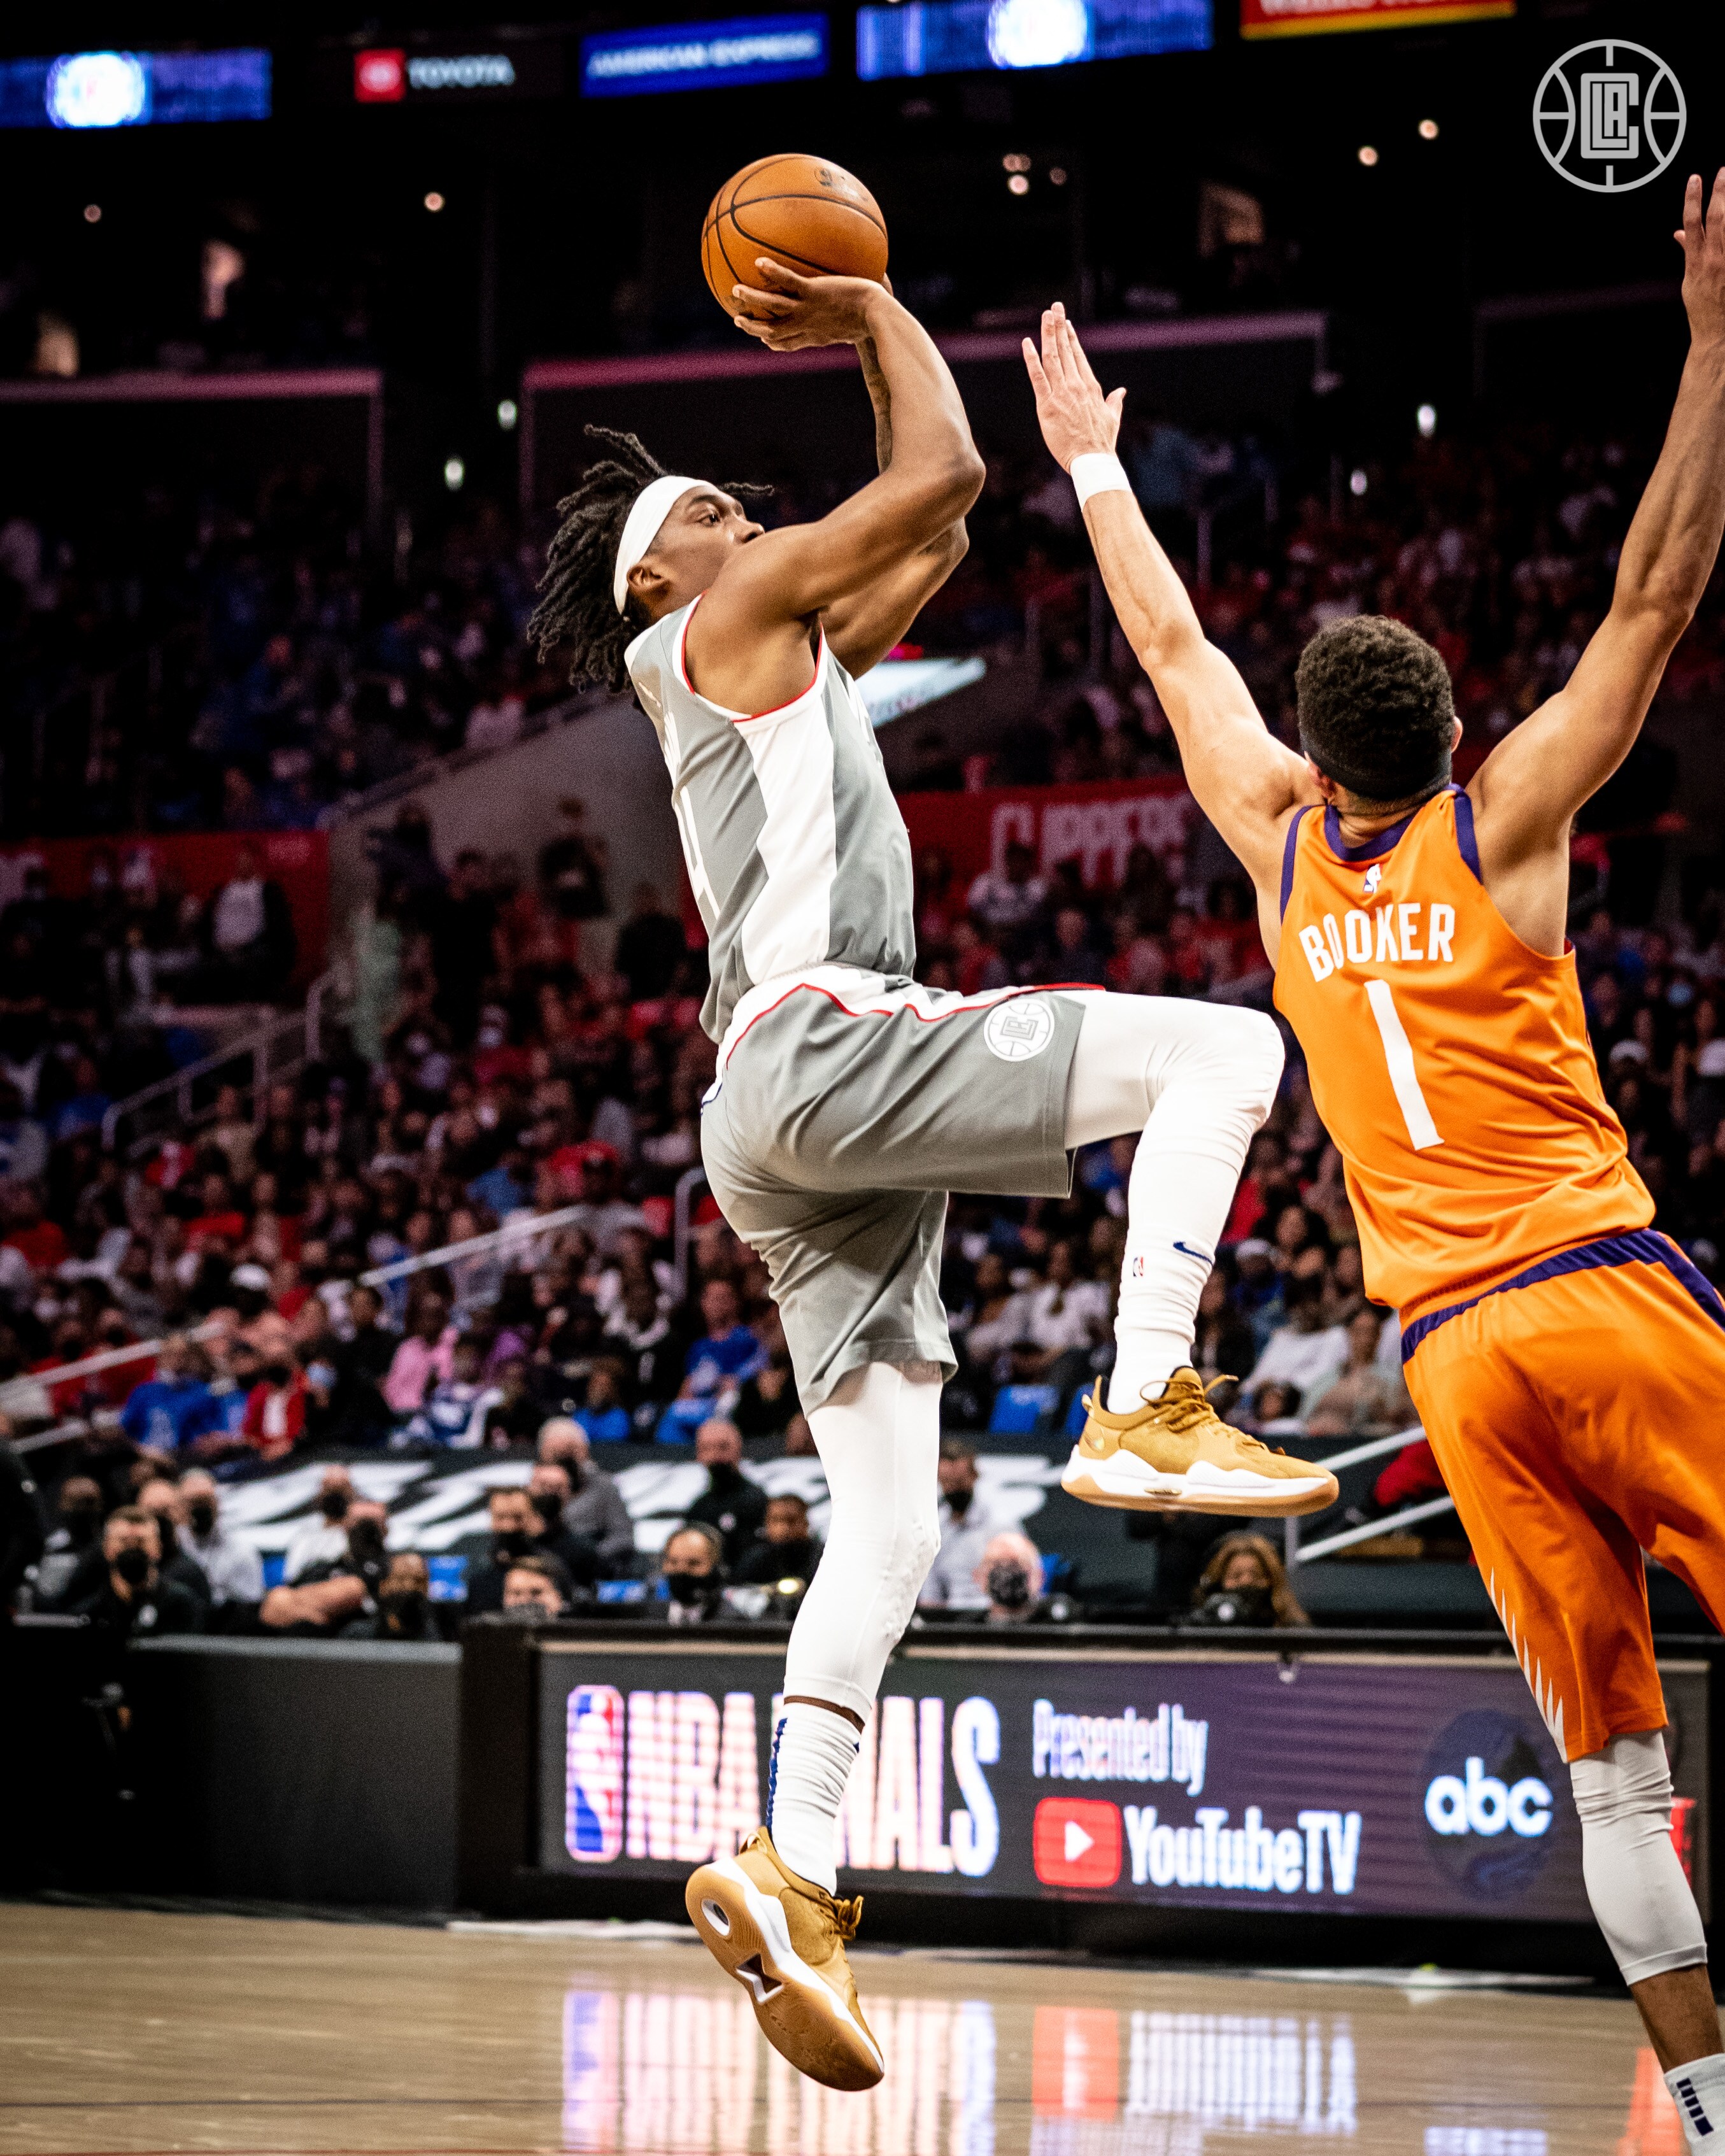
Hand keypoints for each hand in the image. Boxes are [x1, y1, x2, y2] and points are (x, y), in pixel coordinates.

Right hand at [732, 258, 888, 350]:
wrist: (880, 318)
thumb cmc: (877, 322)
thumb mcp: (862, 327)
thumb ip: (855, 320)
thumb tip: (866, 307)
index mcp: (815, 336)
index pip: (787, 344)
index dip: (773, 343)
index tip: (763, 340)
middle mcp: (806, 326)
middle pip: (771, 332)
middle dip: (752, 327)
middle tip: (738, 319)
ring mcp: (808, 310)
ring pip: (771, 308)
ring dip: (752, 299)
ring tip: (735, 291)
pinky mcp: (814, 293)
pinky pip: (787, 282)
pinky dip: (773, 273)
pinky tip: (759, 261)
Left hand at [1022, 303, 1125, 471]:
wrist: (1093, 460)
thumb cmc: (1101, 443)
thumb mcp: (1112, 418)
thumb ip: (1114, 402)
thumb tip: (1121, 391)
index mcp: (1091, 387)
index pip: (1079, 357)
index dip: (1071, 338)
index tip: (1066, 323)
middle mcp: (1076, 386)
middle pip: (1066, 350)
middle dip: (1059, 327)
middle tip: (1054, 307)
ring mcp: (1062, 394)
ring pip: (1053, 358)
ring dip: (1048, 334)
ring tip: (1045, 315)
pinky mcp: (1047, 405)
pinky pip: (1038, 377)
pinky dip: (1031, 359)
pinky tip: (1027, 343)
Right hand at [1678, 170, 1724, 350]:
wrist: (1716, 333)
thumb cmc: (1703, 309)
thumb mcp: (1689, 281)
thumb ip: (1688, 253)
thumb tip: (1680, 234)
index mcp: (1696, 261)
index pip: (1691, 223)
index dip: (1692, 199)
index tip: (1695, 179)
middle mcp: (1713, 260)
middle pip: (1716, 219)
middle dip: (1720, 193)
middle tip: (1724, 172)